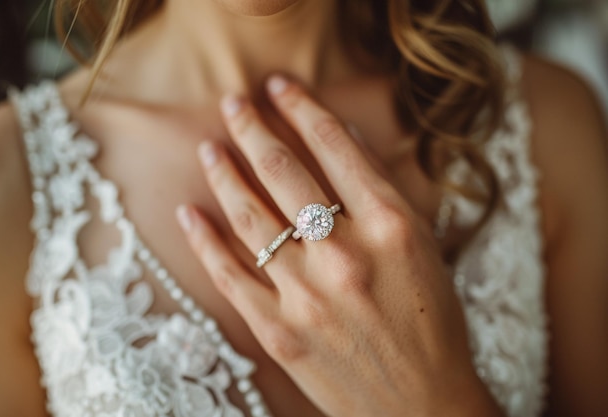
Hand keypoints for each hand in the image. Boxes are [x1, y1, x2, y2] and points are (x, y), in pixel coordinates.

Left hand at [177, 76, 503, 416]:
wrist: (424, 404)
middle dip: (253, 129)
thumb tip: (343, 141)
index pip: (334, 147)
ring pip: (250, 218)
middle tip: (234, 103)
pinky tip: (189, 213)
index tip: (281, 87)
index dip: (302, 108)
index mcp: (391, 226)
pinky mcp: (278, 332)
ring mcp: (306, 295)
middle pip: (284, 173)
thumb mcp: (424, 248)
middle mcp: (346, 254)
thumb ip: (383, 193)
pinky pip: (230, 276)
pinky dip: (205, 242)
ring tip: (210, 148)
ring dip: (224, 176)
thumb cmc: (433, 324)